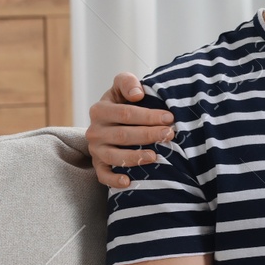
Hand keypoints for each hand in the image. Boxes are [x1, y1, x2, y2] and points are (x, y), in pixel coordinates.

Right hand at [85, 71, 173, 187]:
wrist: (112, 122)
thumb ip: (127, 83)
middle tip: (170, 135)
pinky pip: (103, 175)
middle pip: (124, 135)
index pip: (126, 114)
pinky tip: (128, 181)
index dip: (149, 116)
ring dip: (135, 157)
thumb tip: (137, 95)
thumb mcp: (123, 86)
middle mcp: (95, 131)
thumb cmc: (124, 102)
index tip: (170, 118)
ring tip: (155, 157)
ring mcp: (96, 149)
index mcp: (100, 110)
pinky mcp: (98, 165)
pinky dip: (114, 180)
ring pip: (114, 156)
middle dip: (149, 135)